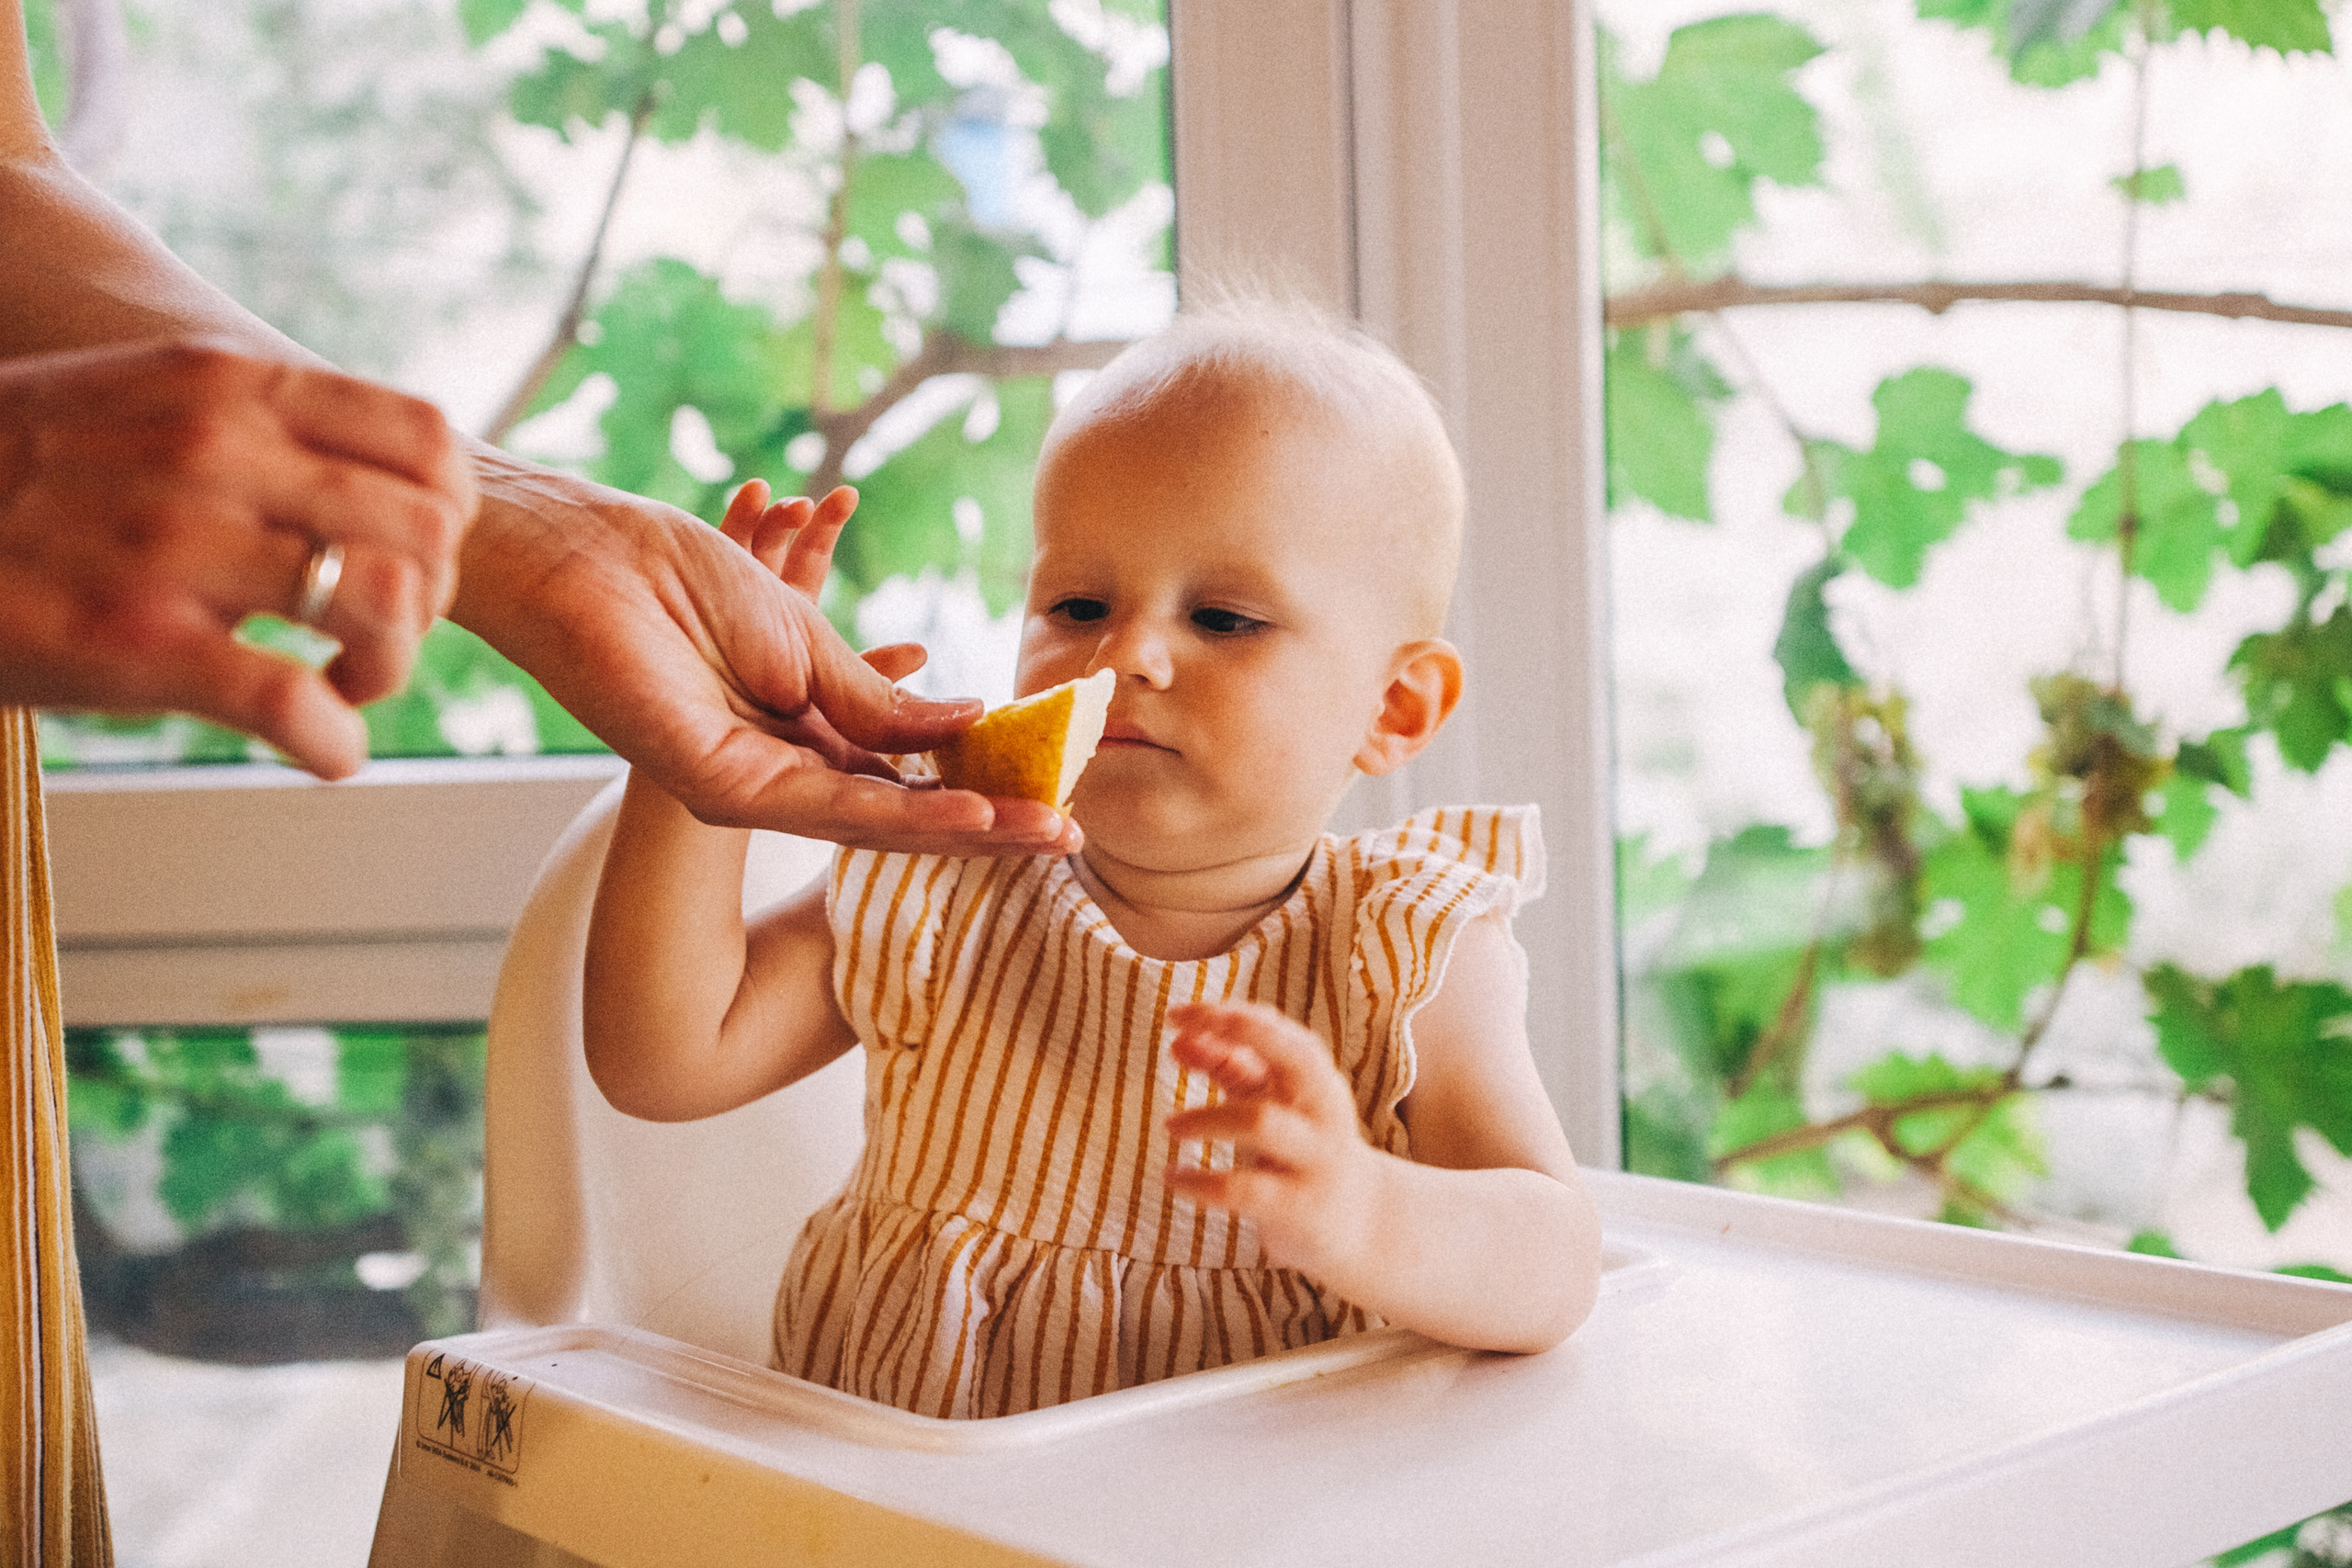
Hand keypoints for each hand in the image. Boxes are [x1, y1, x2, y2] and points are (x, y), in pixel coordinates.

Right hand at [0, 338, 475, 777]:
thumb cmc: (21, 470)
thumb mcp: (146, 397)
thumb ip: (256, 424)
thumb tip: (376, 472)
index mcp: (229, 386)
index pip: (427, 440)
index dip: (450, 516)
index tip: (414, 558)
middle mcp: (219, 452)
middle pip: (426, 532)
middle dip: (429, 601)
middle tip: (376, 635)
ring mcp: (179, 546)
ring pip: (383, 611)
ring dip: (390, 670)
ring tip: (345, 687)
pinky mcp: (139, 644)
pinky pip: (297, 705)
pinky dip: (335, 743)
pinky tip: (321, 750)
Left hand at [452, 458, 1079, 855]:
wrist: (584, 556)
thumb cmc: (677, 577)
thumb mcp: (803, 637)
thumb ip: (877, 698)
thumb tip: (968, 725)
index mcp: (796, 730)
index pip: (902, 777)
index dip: (975, 785)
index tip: (1047, 790)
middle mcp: (774, 769)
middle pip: (897, 811)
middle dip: (985, 823)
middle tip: (1065, 833)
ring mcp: (745, 785)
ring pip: (872, 820)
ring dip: (962, 829)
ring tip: (1040, 831)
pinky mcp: (717, 785)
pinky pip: (829, 807)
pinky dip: (905, 813)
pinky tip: (967, 815)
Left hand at [1163, 1000, 1380, 1279]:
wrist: (1361, 1221)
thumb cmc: (1304, 1149)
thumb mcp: (1274, 1103)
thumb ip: (1231, 1069)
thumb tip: (1179, 1041)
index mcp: (1317, 1077)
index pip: (1276, 1029)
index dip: (1226, 1016)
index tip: (1176, 1015)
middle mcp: (1324, 1109)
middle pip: (1293, 1057)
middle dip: (1236, 1037)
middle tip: (1178, 1041)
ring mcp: (1317, 1158)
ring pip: (1262, 1121)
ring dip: (1207, 1118)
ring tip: (1169, 1126)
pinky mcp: (1300, 1206)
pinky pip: (1245, 1189)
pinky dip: (1200, 1182)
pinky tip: (1172, 1178)